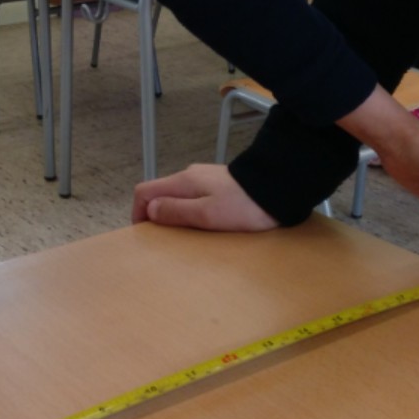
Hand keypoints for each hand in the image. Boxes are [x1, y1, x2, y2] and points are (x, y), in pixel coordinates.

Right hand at [132, 163, 278, 230]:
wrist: (280, 188)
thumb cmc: (244, 205)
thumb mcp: (207, 214)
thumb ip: (177, 211)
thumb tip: (149, 211)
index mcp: (183, 181)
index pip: (145, 191)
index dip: (138, 213)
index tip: (145, 235)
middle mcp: (191, 176)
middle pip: (160, 194)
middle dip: (156, 217)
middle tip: (166, 242)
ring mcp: (206, 179)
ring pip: (178, 197)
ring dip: (175, 216)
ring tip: (186, 237)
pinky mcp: (221, 185)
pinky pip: (195, 198)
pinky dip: (191, 212)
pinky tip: (206, 226)